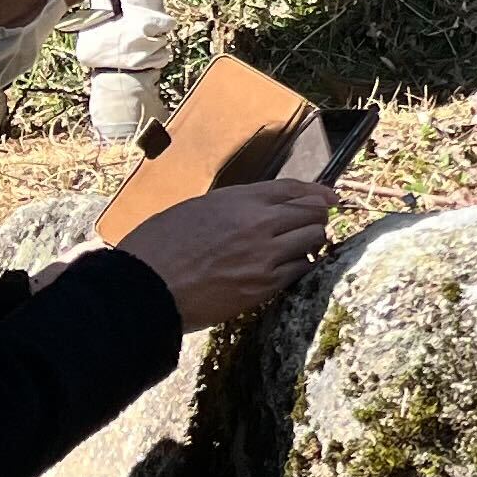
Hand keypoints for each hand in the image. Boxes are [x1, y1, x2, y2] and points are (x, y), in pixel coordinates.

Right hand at [116, 178, 337, 327]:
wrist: (145, 287)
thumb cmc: (160, 246)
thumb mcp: (197, 208)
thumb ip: (235, 206)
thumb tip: (262, 209)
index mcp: (239, 199)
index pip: (293, 189)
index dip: (317, 192)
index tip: (330, 197)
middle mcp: (258, 223)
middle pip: (312, 213)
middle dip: (316, 218)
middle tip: (314, 225)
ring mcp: (265, 256)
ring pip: (313, 240)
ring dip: (312, 242)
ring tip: (303, 247)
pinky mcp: (263, 286)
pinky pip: (301, 270)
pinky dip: (301, 266)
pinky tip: (292, 268)